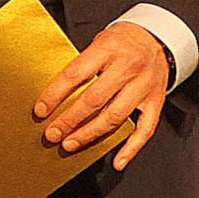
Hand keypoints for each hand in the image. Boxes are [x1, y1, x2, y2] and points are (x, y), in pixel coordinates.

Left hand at [34, 19, 170, 170]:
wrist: (157, 36)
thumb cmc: (123, 40)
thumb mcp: (100, 41)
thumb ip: (83, 64)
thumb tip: (56, 93)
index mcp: (109, 48)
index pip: (76, 75)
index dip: (55, 95)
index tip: (41, 110)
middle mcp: (128, 66)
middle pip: (94, 100)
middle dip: (69, 120)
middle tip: (53, 133)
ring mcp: (144, 85)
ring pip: (115, 117)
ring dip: (90, 134)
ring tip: (71, 143)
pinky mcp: (156, 100)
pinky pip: (145, 129)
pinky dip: (131, 148)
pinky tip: (117, 161)